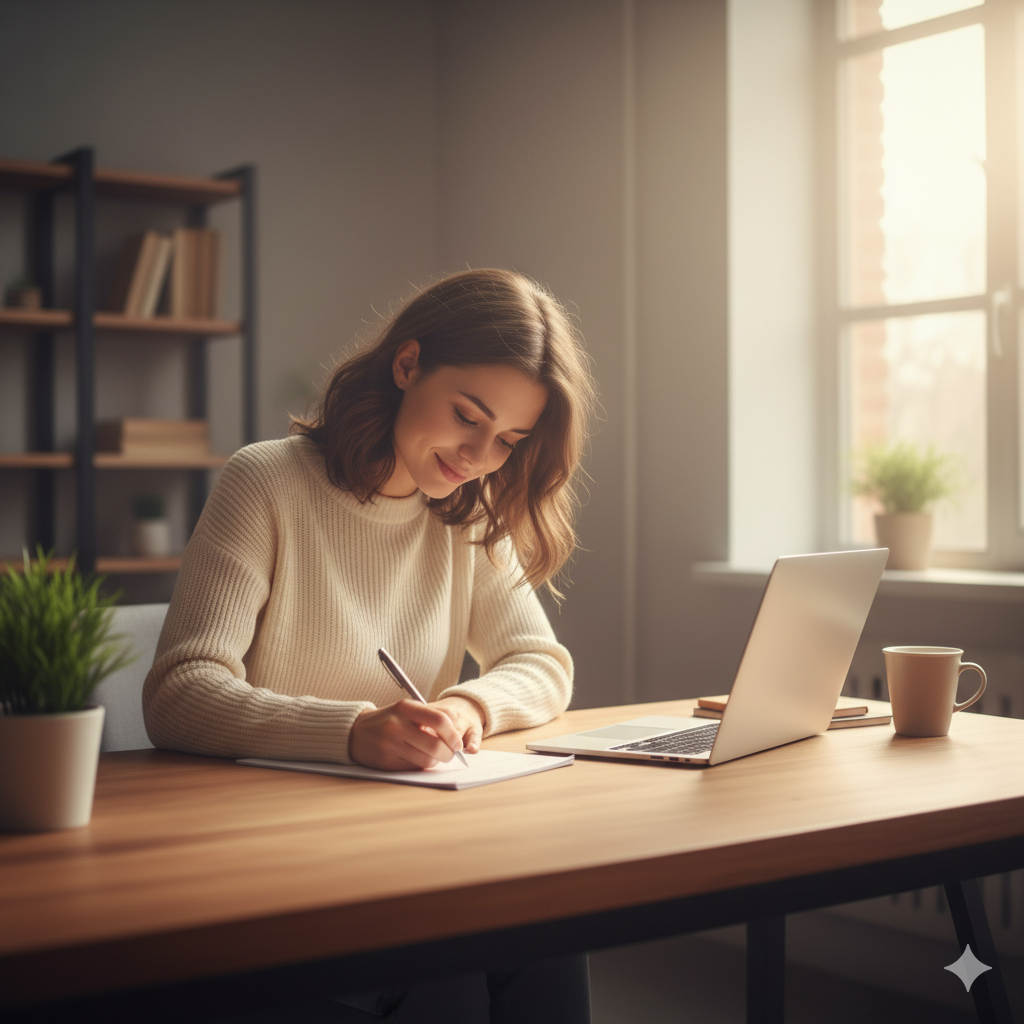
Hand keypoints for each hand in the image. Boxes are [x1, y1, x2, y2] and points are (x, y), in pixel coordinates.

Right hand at [349, 696, 482, 770]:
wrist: (356, 732)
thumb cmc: (390, 720)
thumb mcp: (407, 710)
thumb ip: (430, 716)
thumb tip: (456, 734)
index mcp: (406, 708)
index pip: (440, 720)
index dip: (453, 734)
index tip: (457, 742)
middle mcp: (397, 725)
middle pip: (436, 744)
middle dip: (449, 753)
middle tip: (450, 754)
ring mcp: (390, 744)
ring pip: (426, 760)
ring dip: (436, 762)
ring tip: (434, 757)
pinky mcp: (385, 761)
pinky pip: (413, 768)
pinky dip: (421, 766)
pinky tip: (418, 760)